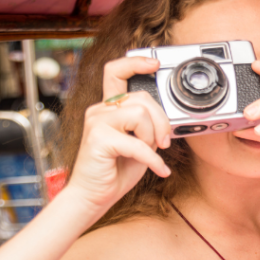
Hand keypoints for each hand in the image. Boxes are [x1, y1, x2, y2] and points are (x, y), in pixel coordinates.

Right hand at [63, 57, 172, 209]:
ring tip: (151, 153)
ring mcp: (96, 122)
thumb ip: (147, 125)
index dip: (135, 63)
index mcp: (109, 107)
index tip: (154, 63)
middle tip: (164, 142)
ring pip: (140, 114)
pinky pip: (137, 143)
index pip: (116, 72)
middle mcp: (100, 110)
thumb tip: (165, 118)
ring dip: (152, 137)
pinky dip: (153, 160)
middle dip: (161, 121)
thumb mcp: (139, 142)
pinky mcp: (98, 138)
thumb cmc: (116, 169)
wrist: (94, 196)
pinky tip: (160, 170)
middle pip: (142, 98)